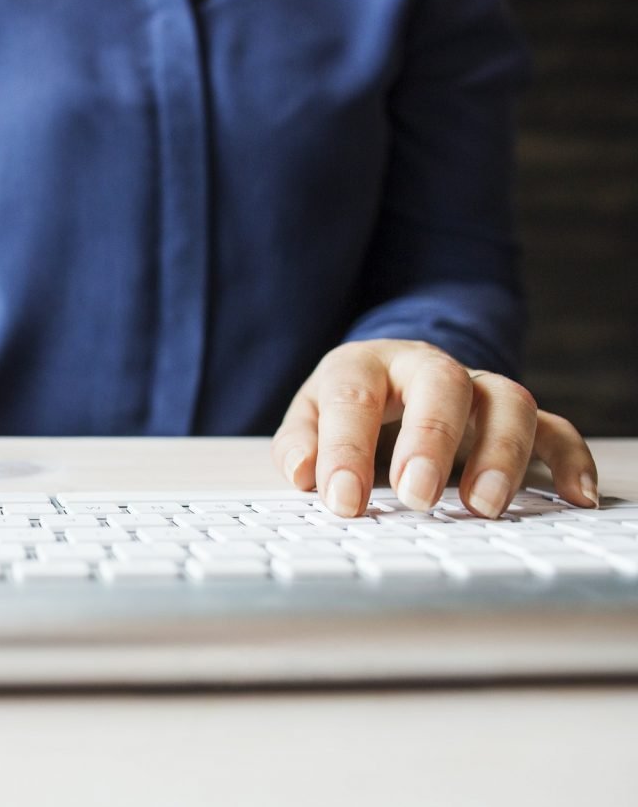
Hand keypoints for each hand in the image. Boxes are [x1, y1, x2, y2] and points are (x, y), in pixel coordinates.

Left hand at [271, 339, 597, 517]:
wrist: (387, 372)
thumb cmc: (348, 402)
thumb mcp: (310, 415)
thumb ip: (300, 442)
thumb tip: (305, 473)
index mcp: (366, 366)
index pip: (354, 398)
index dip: (346, 450)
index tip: (343, 502)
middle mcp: (426, 369)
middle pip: (441, 385)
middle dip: (430, 440)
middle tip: (416, 497)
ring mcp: (475, 388)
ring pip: (507, 401)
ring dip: (501, 453)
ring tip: (483, 507)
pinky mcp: (509, 416)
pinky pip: (553, 427)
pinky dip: (569, 458)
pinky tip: (573, 495)